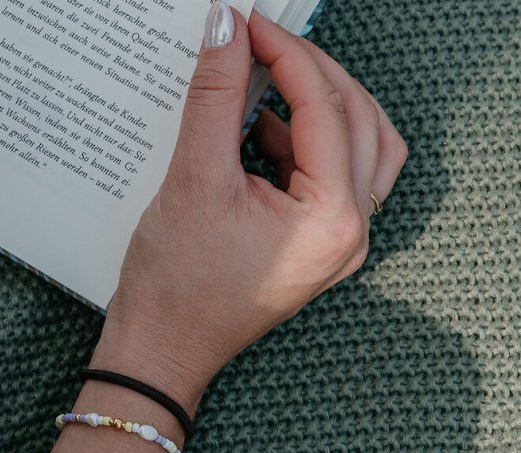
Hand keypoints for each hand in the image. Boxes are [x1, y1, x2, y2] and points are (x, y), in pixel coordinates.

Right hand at [94, 8, 407, 410]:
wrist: (160, 351)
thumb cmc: (174, 287)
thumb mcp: (192, 180)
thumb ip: (214, 98)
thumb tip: (224, 32)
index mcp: (332, 218)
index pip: (322, 109)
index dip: (285, 55)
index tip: (245, 25)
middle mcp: (351, 232)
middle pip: (360, 121)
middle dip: (312, 72)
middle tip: (260, 41)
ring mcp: (338, 243)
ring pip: (360, 147)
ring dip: (321, 105)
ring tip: (268, 79)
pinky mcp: (316, 246)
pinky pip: (333, 175)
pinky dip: (305, 141)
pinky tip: (257, 129)